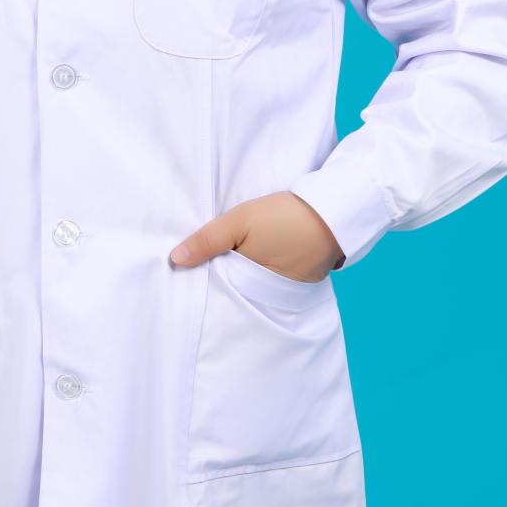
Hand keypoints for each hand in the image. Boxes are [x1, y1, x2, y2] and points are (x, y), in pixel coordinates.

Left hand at [169, 191, 344, 281]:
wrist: (332, 211)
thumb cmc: (283, 216)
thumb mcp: (239, 221)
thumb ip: (207, 241)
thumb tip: (174, 260)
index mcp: (248, 284)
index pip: (217, 289)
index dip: (204, 278)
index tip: (189, 269)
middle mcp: (267, 295)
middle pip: (236, 290)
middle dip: (222, 279)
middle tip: (205, 263)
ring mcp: (286, 291)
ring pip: (255, 286)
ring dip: (244, 275)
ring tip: (231, 258)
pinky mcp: (301, 282)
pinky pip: (274, 281)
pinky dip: (265, 271)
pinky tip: (258, 257)